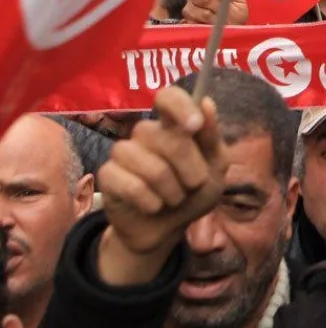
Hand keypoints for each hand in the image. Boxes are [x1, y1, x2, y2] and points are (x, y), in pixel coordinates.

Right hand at [96, 87, 228, 285]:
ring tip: (174, 198)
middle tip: (194, 184)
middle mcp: (145, 134)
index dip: (179, 106)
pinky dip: (151, 202)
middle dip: (190, 168)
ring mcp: (123, 153)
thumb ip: (211, 137)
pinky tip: (154, 206)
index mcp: (173, 125)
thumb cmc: (193, 193)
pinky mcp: (108, 176)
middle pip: (165, 137)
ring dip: (172, 190)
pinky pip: (131, 185)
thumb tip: (205, 102)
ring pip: (151, 166)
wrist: (167, 230)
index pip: (168, 97)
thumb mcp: (215, 167)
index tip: (194, 126)